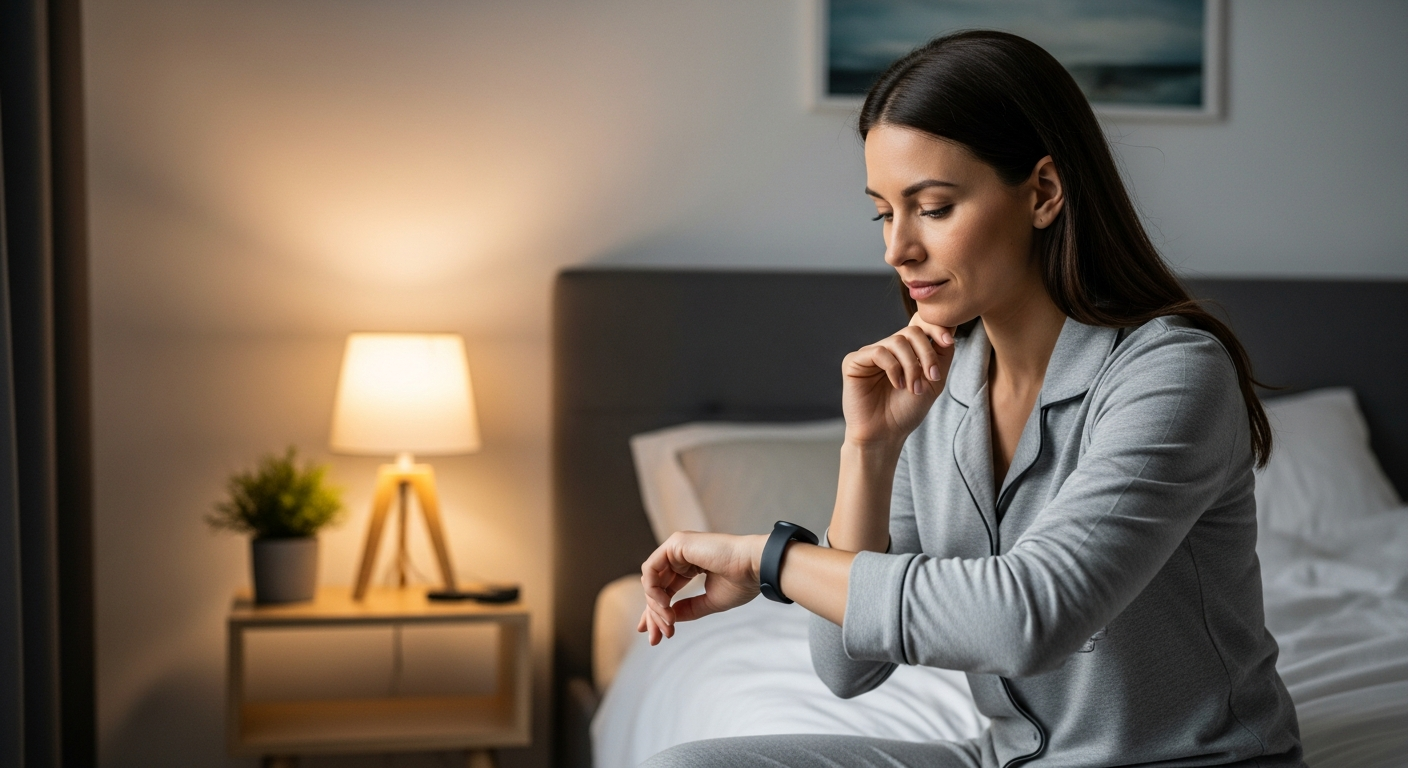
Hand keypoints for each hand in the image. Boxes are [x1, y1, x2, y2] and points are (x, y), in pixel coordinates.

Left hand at [636, 531, 765, 644]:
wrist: (755, 567)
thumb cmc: (741, 581)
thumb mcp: (710, 601)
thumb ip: (688, 609)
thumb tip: (668, 617)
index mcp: (690, 565)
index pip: (665, 589)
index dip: (656, 613)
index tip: (655, 637)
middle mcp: (681, 554)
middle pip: (655, 587)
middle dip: (653, 615)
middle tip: (657, 637)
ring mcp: (678, 547)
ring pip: (650, 580)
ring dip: (654, 606)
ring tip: (669, 622)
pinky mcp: (676, 543)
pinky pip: (651, 569)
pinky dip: (653, 590)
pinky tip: (664, 605)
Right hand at [841, 314, 955, 448]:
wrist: (886, 434)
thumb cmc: (907, 411)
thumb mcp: (934, 381)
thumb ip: (942, 354)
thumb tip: (949, 330)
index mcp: (905, 351)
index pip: (920, 324)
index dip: (936, 326)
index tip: (949, 342)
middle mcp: (887, 348)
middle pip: (912, 332)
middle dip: (927, 354)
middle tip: (932, 378)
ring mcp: (870, 353)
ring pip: (897, 341)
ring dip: (912, 366)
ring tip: (913, 388)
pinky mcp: (854, 361)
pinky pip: (879, 352)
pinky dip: (894, 369)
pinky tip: (897, 385)